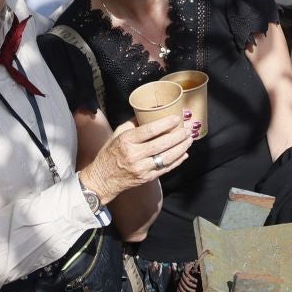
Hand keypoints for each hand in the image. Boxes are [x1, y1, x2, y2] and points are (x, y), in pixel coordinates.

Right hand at [78, 113, 197, 202]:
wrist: (102, 179)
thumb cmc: (110, 154)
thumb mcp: (117, 134)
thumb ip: (133, 123)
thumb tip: (149, 112)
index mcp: (126, 141)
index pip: (149, 131)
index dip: (165, 124)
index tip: (176, 118)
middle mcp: (134, 155)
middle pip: (162, 144)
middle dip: (178, 135)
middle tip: (188, 129)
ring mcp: (141, 168)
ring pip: (167, 157)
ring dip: (181, 147)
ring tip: (189, 139)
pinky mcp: (146, 178)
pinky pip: (166, 168)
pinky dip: (177, 161)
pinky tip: (184, 153)